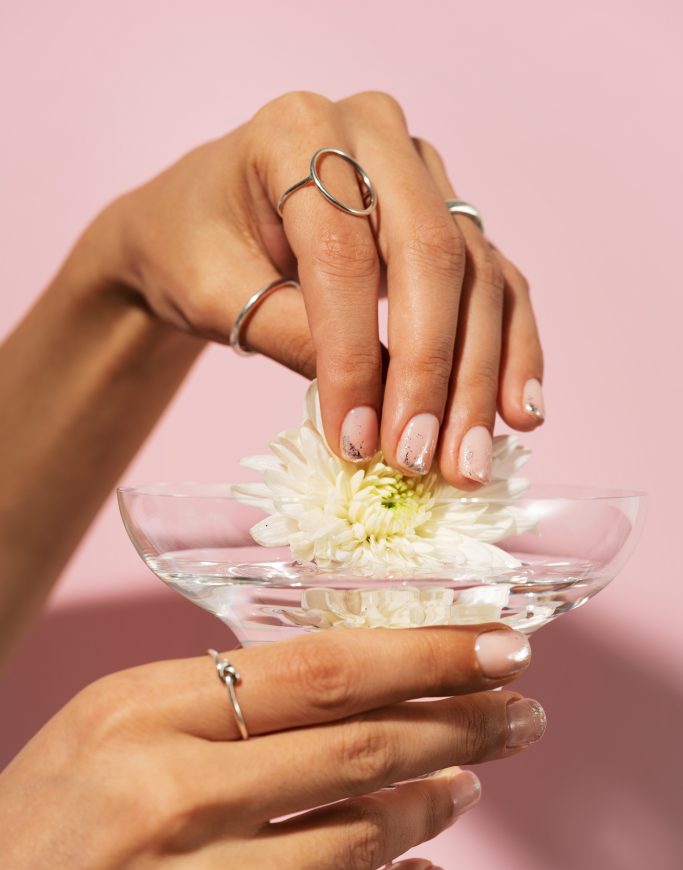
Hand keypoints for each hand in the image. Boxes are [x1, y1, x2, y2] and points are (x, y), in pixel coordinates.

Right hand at [0, 625, 543, 869]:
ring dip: (435, 802)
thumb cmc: (34, 829)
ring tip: (471, 780)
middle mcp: (176, 799)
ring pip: (362, 835)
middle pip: (360, 748)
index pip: (323, 671)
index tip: (494, 646)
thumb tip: (343, 687)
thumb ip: (215, 697)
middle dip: (461, 723)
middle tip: (518, 710)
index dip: (425, 657)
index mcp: (143, 714)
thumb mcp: (106, 724)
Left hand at [92, 90, 543, 487]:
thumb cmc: (192, 249)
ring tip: (468, 462)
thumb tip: (370, 411)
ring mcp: (424, 171)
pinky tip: (520, 414)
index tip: (357, 441)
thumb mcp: (210, 291)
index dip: (354, 357)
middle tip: (424, 460)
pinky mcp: (451, 215)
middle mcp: (376, 133)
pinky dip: (512, 351)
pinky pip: (498, 282)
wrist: (198, 222)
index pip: (344, 255)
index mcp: (299, 128)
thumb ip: (286, 334)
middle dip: (432, 372)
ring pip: (476, 275)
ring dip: (479, 378)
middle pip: (431, 256)